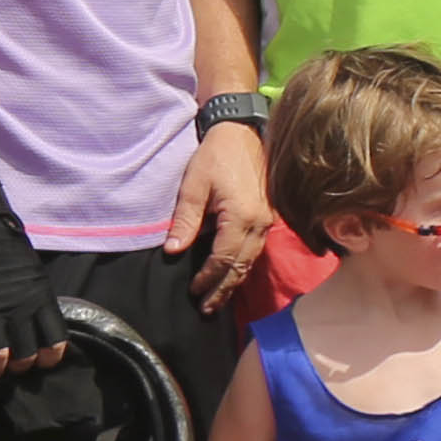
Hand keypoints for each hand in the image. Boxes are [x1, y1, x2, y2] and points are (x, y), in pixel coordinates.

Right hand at [0, 177, 64, 384]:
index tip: (44, 362)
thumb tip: (36, 315)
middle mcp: (19, 310)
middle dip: (22, 367)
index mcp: (40, 297)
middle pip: (27, 354)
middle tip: (14, 370)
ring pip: (0, 357)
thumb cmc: (2, 241)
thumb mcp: (30, 268)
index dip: (51, 356)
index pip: (55, 339)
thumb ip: (34, 294)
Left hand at [175, 121, 273, 304]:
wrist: (241, 131)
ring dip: (235, 281)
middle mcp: (259, 223)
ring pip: (252, 261)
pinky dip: (243, 266)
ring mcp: (267, 221)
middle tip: (207, 309)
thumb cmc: (215, 156)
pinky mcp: (268, 216)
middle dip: (223, 289)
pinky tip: (233, 274)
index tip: (193, 292)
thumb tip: (173, 251)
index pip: (223, 258)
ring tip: (219, 298)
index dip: (208, 278)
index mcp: (241, 217)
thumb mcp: (193, 185)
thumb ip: (184, 220)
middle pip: (241, 266)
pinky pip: (256, 249)